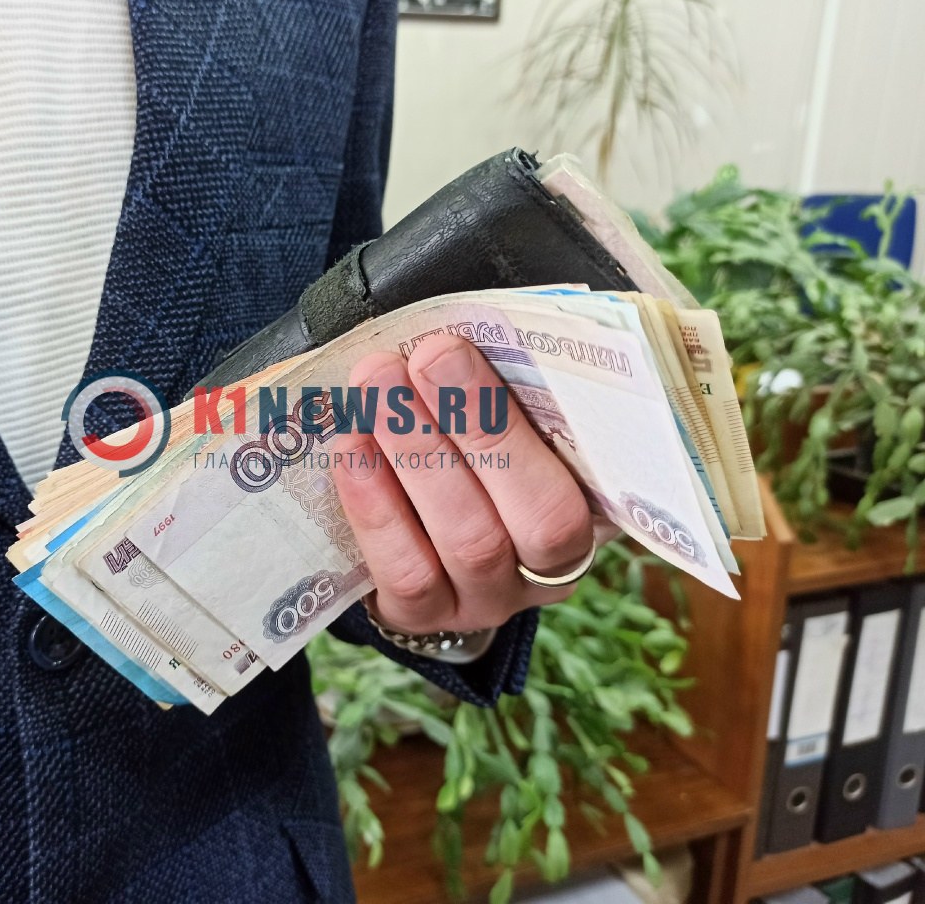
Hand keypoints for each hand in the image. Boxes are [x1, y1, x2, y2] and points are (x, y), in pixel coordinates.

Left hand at [331, 335, 593, 634]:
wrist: (420, 533)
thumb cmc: (475, 447)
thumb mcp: (509, 414)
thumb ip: (508, 381)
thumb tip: (467, 323)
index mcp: (595, 508)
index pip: (586, 473)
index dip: (525, 419)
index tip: (461, 347)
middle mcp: (552, 568)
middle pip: (533, 513)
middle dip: (473, 426)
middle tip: (420, 358)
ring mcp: (489, 601)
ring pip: (468, 542)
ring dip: (418, 456)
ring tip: (375, 391)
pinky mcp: (427, 620)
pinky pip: (407, 573)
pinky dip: (376, 507)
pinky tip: (350, 449)